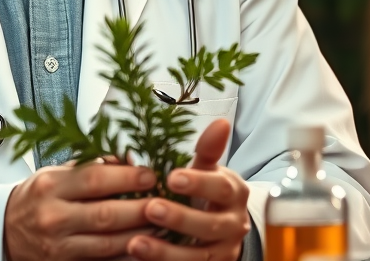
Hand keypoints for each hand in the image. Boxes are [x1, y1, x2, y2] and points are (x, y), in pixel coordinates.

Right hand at [5, 162, 156, 260]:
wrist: (3, 231)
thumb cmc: (35, 198)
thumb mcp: (55, 173)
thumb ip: (88, 166)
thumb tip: (127, 159)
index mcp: (50, 186)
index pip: (95, 178)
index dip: (128, 176)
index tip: (151, 174)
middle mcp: (53, 216)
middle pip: (107, 213)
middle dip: (141, 207)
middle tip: (165, 199)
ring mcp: (58, 246)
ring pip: (109, 243)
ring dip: (140, 234)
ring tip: (162, 223)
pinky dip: (126, 254)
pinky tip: (143, 245)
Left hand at [128, 120, 250, 260]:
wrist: (224, 228)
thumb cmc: (208, 192)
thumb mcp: (209, 169)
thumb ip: (209, 149)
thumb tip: (221, 122)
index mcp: (234, 194)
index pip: (220, 188)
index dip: (198, 183)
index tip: (172, 177)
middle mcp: (233, 225)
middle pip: (209, 225)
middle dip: (179, 218)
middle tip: (151, 208)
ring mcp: (223, 251)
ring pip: (198, 256)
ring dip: (166, 251)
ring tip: (136, 243)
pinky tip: (140, 256)